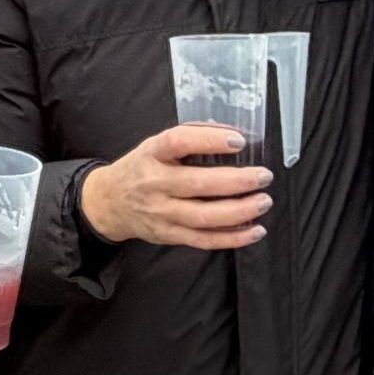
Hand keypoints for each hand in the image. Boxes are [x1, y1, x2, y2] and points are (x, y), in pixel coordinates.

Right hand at [79, 125, 272, 250]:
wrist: (109, 202)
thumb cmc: (143, 168)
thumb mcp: (156, 144)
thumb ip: (190, 136)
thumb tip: (232, 134)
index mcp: (152, 153)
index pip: (178, 142)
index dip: (210, 140)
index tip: (238, 141)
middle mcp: (154, 183)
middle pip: (198, 184)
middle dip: (236, 181)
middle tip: (263, 176)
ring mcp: (161, 213)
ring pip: (204, 217)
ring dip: (239, 211)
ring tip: (263, 202)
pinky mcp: (169, 235)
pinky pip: (203, 240)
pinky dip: (232, 238)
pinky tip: (254, 231)